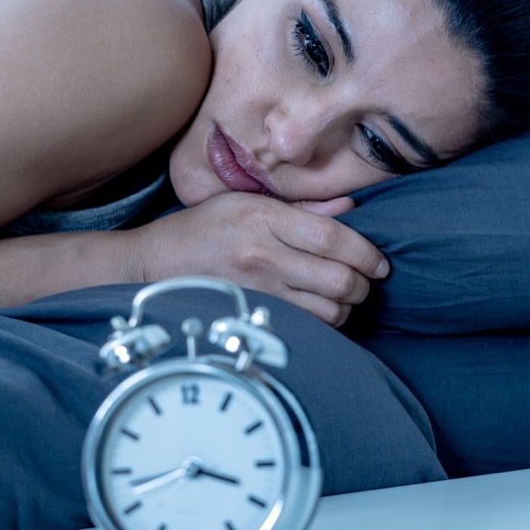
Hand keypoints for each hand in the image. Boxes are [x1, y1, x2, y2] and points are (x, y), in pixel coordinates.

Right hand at [132, 192, 388, 326]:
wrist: (151, 266)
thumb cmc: (202, 228)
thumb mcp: (245, 200)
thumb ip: (300, 207)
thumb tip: (350, 208)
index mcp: (263, 217)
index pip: (334, 238)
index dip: (366, 253)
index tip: (379, 262)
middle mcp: (262, 255)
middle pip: (339, 279)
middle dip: (363, 284)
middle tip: (364, 281)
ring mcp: (257, 291)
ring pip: (328, 310)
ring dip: (346, 307)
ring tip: (342, 297)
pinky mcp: (251, 316)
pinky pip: (307, 328)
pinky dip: (324, 323)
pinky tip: (320, 312)